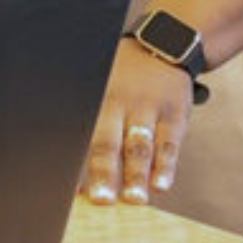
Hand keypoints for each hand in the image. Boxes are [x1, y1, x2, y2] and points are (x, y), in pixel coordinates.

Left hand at [81, 40, 195, 204]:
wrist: (165, 43)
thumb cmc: (124, 73)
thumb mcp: (100, 82)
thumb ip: (90, 117)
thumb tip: (68, 161)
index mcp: (98, 97)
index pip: (84, 133)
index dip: (77, 160)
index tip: (72, 188)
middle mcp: (122, 102)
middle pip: (110, 141)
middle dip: (105, 172)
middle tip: (102, 198)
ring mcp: (149, 108)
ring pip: (141, 145)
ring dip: (137, 175)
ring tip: (134, 198)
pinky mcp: (174, 115)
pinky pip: (169, 143)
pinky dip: (166, 166)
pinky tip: (161, 185)